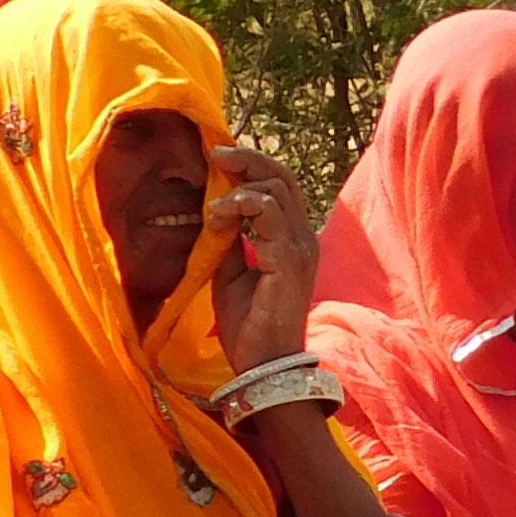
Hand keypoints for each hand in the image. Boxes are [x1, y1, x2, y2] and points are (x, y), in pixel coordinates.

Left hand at [206, 145, 321, 372]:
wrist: (262, 363)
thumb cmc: (248, 323)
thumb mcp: (230, 271)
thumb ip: (229, 239)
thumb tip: (213, 206)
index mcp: (292, 239)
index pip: (281, 186)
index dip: (254, 165)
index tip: (219, 156)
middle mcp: (302, 238)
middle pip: (284, 179)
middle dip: (248, 160)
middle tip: (215, 153)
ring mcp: (300, 248)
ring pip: (277, 191)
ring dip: (240, 186)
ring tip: (213, 204)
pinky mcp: (290, 261)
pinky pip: (268, 215)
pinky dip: (241, 206)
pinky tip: (218, 217)